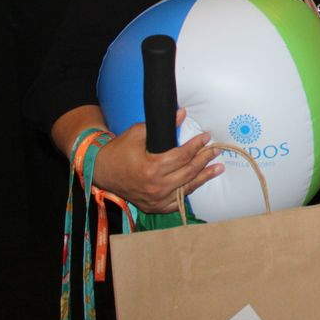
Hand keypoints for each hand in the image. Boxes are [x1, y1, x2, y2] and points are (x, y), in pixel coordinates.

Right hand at [90, 108, 221, 213]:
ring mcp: (155, 199)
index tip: (206, 137)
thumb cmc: (119, 150)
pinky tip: (199, 183)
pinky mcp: (154, 207)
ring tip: (218, 168)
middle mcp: (156, 186)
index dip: (196, 145)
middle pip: (188, 172)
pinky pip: (177, 202)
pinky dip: (189, 191)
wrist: (101, 171)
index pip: (182, 155)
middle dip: (204, 159)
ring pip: (186, 188)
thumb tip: (183, 113)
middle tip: (216, 150)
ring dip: (204, 177)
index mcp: (152, 168)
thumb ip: (163, 125)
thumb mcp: (138, 132)